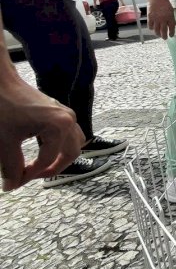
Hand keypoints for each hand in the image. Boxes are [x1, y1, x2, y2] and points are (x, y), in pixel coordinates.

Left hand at [0, 76, 83, 190]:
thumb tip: (12, 184)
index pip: (48, 160)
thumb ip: (11, 167)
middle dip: (52, 169)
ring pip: (74, 143)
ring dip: (61, 157)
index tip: (14, 181)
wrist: (2, 83)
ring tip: (42, 166)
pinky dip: (60, 146)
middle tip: (31, 177)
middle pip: (71, 153)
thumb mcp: (5, 142)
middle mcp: (69, 120)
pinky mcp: (60, 112)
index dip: (30, 175)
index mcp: (59, 126)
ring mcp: (67, 114)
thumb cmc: (4, 107)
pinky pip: (70, 133)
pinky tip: (43, 149)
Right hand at [146, 0, 175, 38]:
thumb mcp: (171, 10)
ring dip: (158, 34)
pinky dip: (151, 28)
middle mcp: (163, 19)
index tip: (171, 36)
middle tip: (165, 38)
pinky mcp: (150, 18)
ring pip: (156, 30)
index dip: (171, 33)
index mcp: (170, 17)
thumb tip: (175, 25)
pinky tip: (153, 28)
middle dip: (164, 36)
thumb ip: (173, 18)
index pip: (172, 28)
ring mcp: (156, 19)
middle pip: (164, 31)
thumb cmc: (165, 3)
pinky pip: (150, 26)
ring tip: (159, 35)